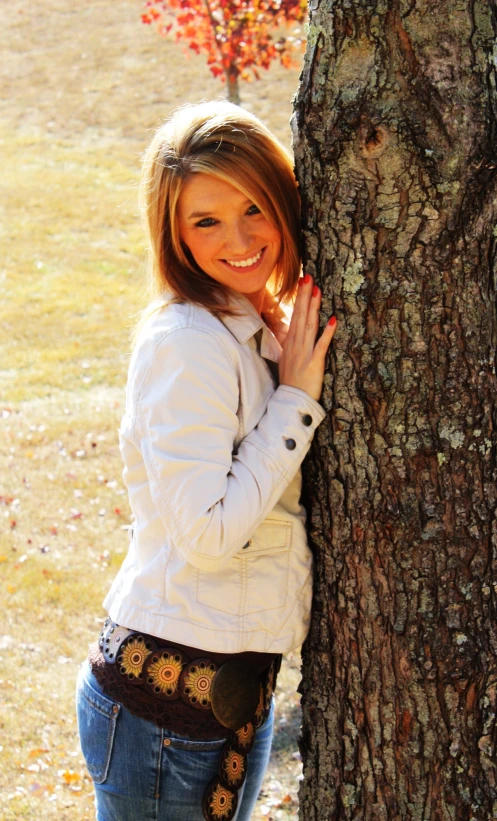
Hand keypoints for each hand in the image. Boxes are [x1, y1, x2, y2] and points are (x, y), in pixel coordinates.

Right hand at [278, 274, 336, 400]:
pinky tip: (333, 320)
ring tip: (318, 290)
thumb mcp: (286, 360)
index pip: (295, 316)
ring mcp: (304, 353)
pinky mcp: (314, 363)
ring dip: (314, 308)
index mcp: (290, 344)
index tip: (303, 282)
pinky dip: (327, 333)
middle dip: (305, 296)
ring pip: (309, 326)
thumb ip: (290, 344)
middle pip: (301, 316)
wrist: (291, 402)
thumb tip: (293, 331)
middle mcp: (296, 345)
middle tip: (309, 277)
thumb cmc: (291, 383)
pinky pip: (321, 345)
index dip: (300, 299)